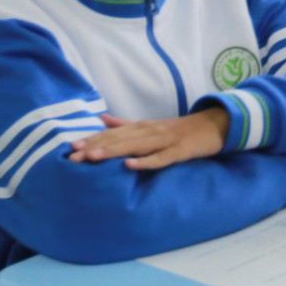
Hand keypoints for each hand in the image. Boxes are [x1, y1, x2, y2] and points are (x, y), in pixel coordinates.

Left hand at [72, 109, 226, 170]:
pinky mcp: (179, 151)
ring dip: (113, 151)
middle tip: (73, 157)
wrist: (214, 125)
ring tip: (92, 158)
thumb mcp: (150, 126)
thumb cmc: (179, 130)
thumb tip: (101, 119)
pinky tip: (130, 165)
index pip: (111, 134)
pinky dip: (145, 162)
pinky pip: (160, 158)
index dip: (92, 140)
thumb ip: (125, 124)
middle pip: (118, 140)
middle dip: (94, 147)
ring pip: (134, 146)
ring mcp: (164, 141)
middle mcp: (149, 131)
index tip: (71, 148)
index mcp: (141, 127)